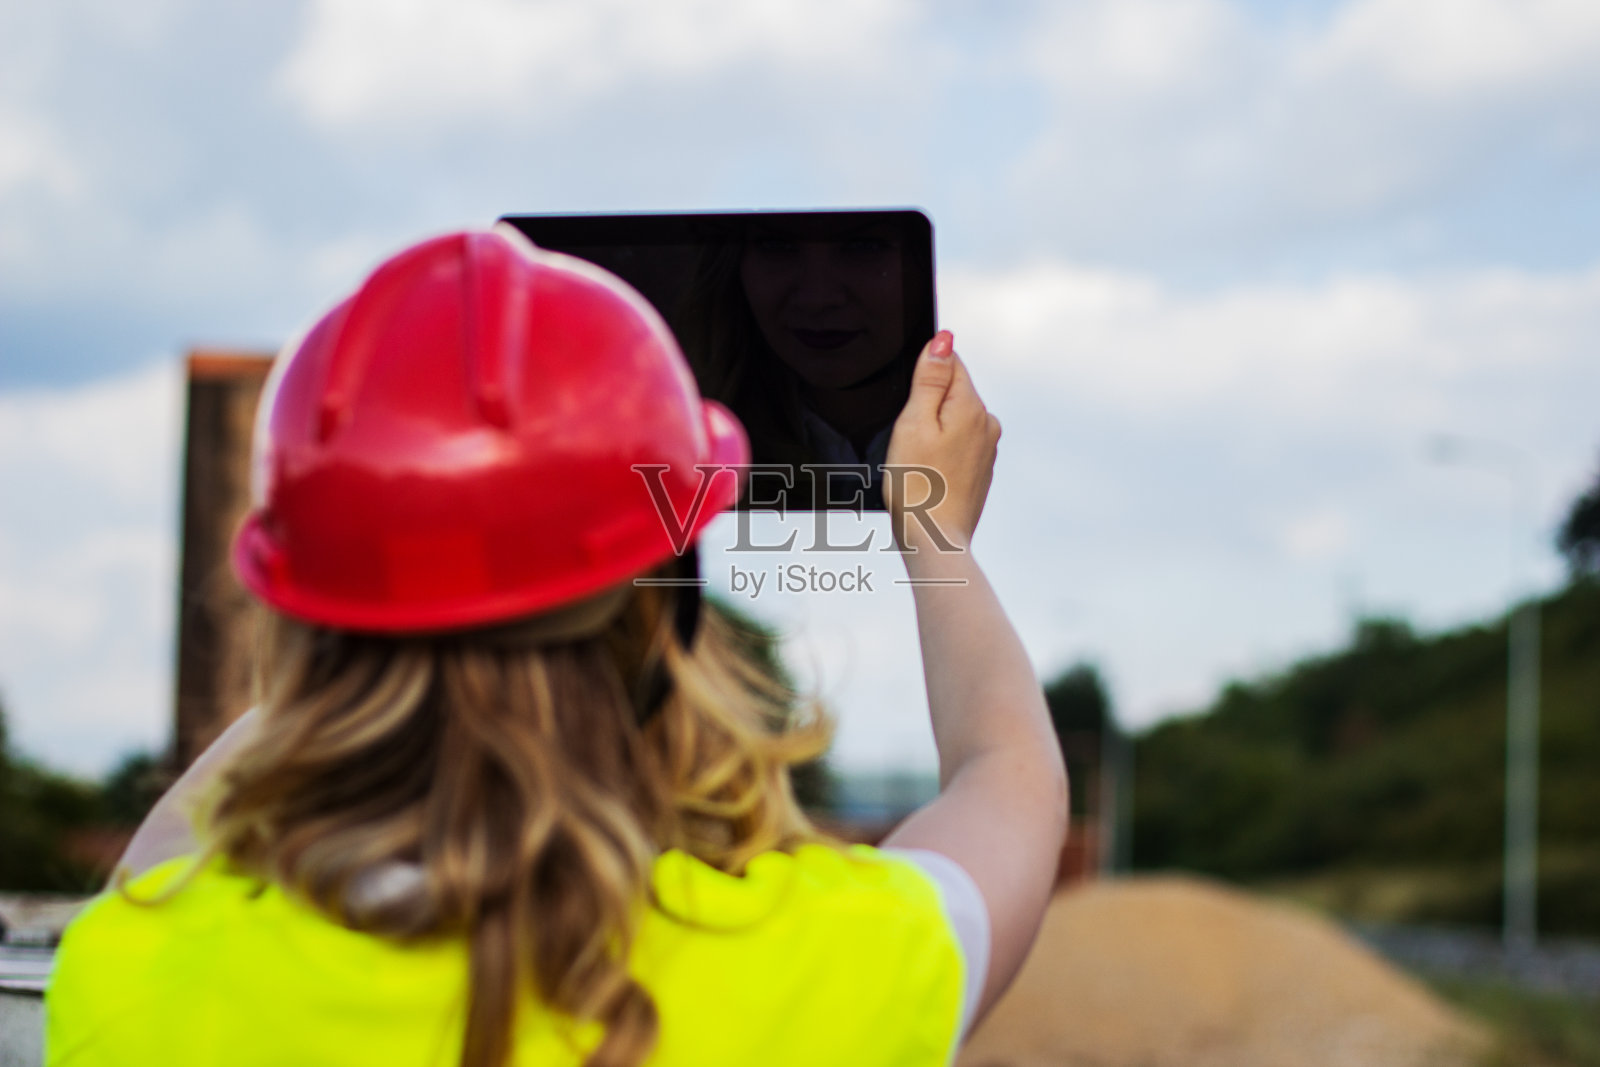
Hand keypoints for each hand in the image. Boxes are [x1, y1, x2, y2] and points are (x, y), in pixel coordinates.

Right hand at [883, 331, 1000, 551]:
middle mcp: (987, 425)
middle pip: (951, 392)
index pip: (950, 362)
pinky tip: (925, 473)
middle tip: (906, 438)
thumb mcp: (914, 422)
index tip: (908, 404)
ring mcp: (986, 449)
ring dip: (931, 431)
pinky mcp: (979, 470)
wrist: (934, 538)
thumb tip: (944, 339)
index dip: (921, 375)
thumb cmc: (918, 486)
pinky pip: (955, 446)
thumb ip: (931, 377)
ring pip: (952, 420)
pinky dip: (938, 453)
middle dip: (925, 405)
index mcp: (972, 407)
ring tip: (914, 460)